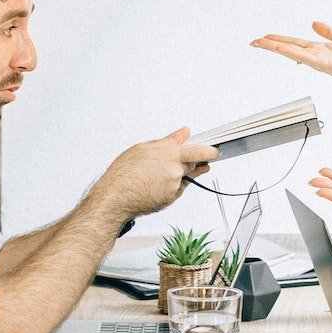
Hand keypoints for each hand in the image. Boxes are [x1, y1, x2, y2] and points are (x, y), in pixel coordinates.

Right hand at [91, 127, 218, 219]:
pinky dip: (171, 185)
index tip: (216, 151)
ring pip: (184, 176)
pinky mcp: (171, 198)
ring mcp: (174, 186)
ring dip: (176, 174)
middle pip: (192, 163)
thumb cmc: (124, 173)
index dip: (211, 151)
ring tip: (153, 175)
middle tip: (169, 163)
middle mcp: (175, 171)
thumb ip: (168, 141)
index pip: (199, 151)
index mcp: (170, 154)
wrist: (115, 198)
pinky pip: (178, 188)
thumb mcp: (144, 149)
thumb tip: (183, 133)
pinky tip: (154, 184)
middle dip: (189, 161)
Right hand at [251, 21, 331, 88]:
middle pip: (288, 47)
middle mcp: (313, 55)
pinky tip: (278, 47)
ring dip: (273, 47)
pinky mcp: (319, 63)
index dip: (280, 39)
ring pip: (290, 51)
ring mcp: (315, 59)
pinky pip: (301, 55)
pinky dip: (289, 51)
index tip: (266, 37)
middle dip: (270, 44)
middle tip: (254, 42)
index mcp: (318, 49)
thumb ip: (328, 31)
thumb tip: (314, 23)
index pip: (295, 43)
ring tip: (258, 43)